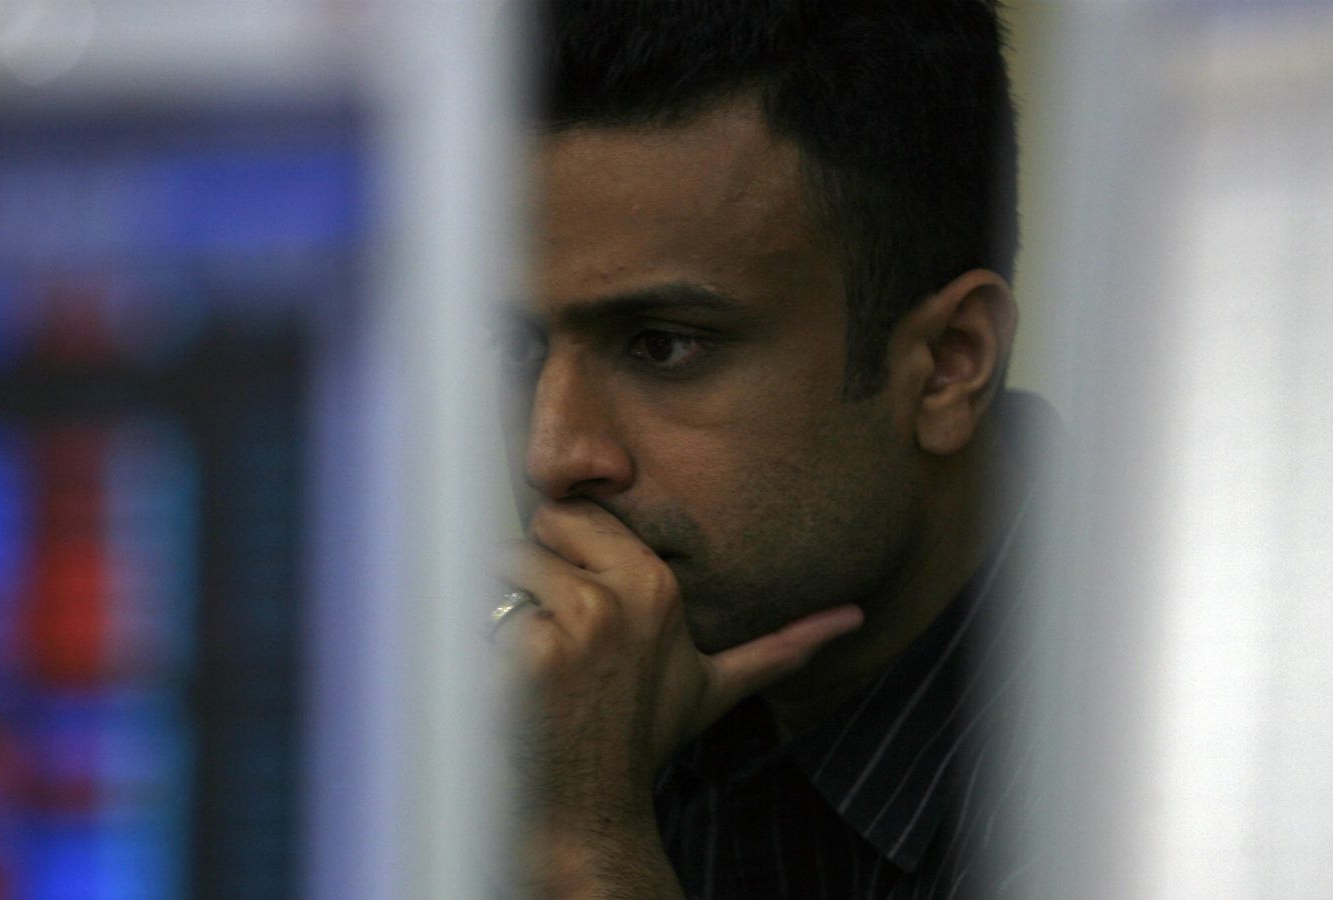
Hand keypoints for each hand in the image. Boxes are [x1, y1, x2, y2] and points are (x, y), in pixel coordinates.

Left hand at [496, 498, 863, 896]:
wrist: (591, 804)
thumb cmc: (643, 737)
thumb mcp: (717, 685)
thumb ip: (782, 646)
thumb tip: (852, 618)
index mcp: (658, 585)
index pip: (574, 515)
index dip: (563, 555)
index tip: (574, 603)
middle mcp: (620, 595)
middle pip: (534, 535)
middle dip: (529, 577)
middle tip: (554, 639)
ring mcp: (573, 624)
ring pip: (501, 572)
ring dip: (502, 613)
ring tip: (537, 664)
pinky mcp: (527, 654)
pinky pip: (480, 618)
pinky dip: (482, 648)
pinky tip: (516, 687)